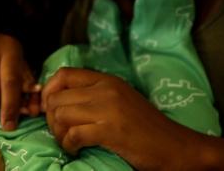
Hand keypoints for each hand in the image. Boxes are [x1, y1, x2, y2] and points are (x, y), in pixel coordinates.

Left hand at [41, 68, 197, 169]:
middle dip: (50, 118)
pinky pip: (73, 134)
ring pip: (61, 115)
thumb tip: (58, 99)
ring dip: (58, 132)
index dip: (48, 90)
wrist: (176, 146)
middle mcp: (105, 89)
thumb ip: (93, 93)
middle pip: (57, 97)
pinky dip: (68, 144)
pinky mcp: (111, 130)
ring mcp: (108, 109)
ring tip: (67, 141)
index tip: (47, 107)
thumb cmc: (145, 126)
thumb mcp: (119, 99)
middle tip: (59, 131)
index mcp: (106, 80)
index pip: (63, 74)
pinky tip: (75, 149)